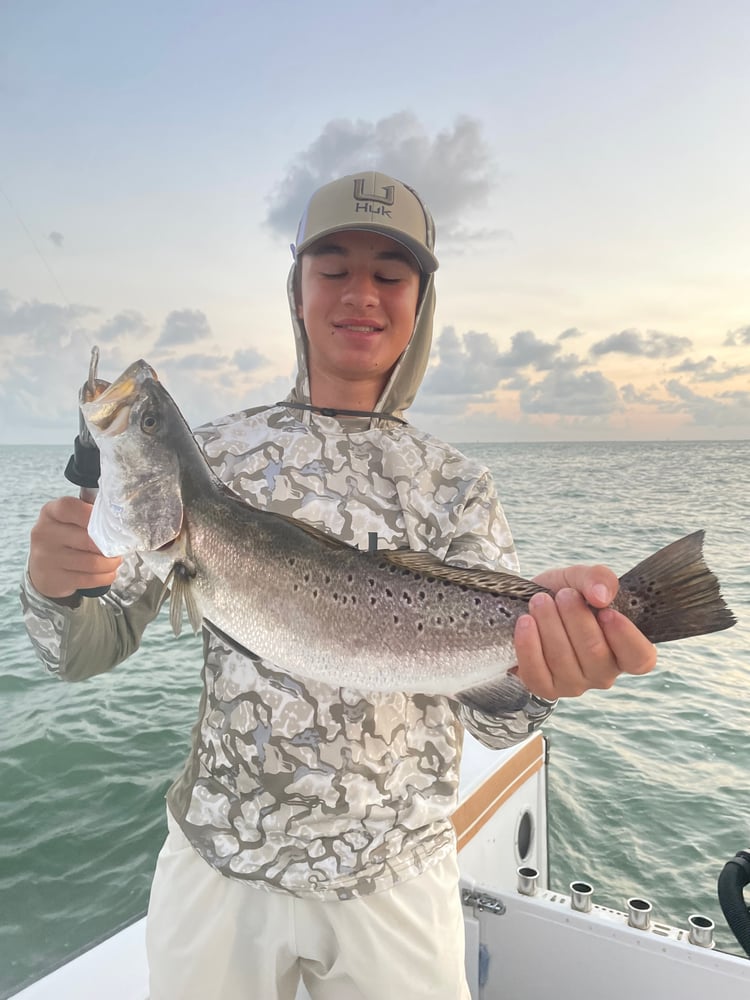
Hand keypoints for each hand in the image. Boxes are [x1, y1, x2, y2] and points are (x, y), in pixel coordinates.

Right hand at [28, 497, 121, 599]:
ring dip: (111, 563)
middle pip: (89, 539)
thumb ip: (88, 515)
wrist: (40, 569)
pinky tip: (107, 572)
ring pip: (93, 562)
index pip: (69, 507)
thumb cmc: (62, 539)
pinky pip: (91, 579)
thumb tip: (117, 519)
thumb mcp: (68, 520)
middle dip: (112, 545)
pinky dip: (106, 576)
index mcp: (50, 513)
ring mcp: (48, 558)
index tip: (110, 521)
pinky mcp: (55, 580)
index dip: (93, 514)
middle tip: (120, 546)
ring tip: (114, 560)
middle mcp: (45, 534)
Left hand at [513, 563, 656, 699]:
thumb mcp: (582, 578)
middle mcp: (603, 673)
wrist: (529, 604)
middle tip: (564, 594)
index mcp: (625, 650)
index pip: (640, 658)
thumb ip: (599, 578)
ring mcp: (574, 684)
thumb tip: (601, 596)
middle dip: (576, 617)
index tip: (606, 611)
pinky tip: (525, 623)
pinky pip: (537, 673)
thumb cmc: (564, 594)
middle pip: (595, 652)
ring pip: (563, 659)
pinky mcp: (545, 688)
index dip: (625, 637)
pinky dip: (528, 645)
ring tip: (540, 601)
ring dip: (549, 624)